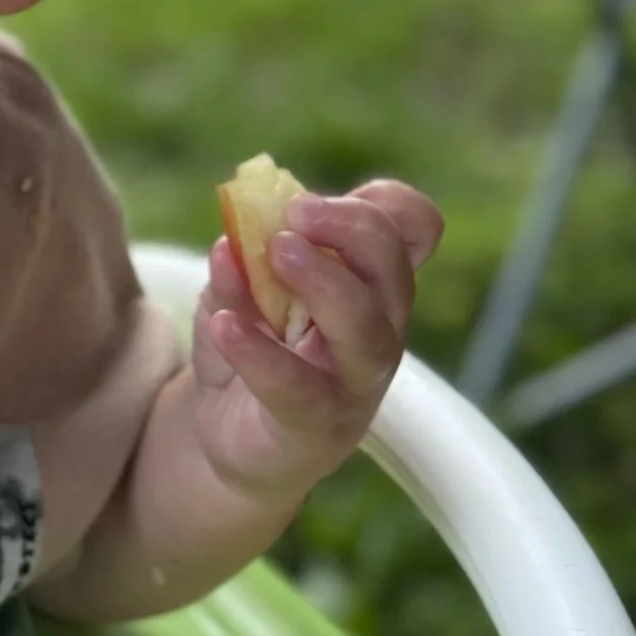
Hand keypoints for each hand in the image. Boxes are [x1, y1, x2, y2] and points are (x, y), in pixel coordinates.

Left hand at [190, 179, 443, 501]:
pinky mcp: (317, 425)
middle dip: (351, 230)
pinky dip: (260, 354)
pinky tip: (224, 324)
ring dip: (325, 283)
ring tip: (276, 251)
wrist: (231, 438)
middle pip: (394, 270)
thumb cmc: (252, 350)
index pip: (411, 231)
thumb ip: (244, 263)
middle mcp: (378, 328)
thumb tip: (233, 239)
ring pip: (368, 332)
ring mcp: (355, 382)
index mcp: (368, 282)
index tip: (317, 196)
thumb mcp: (242, 293)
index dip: (387, 206)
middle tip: (294, 211)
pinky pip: (300, 389)